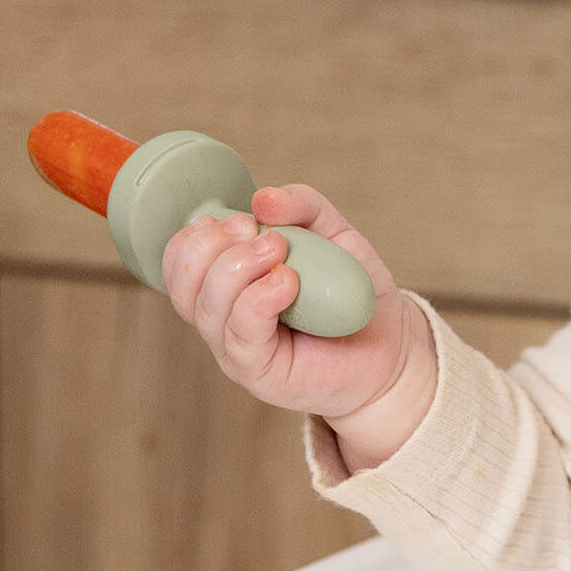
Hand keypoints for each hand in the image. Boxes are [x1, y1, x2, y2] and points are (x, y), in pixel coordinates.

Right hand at [161, 183, 435, 433]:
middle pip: (184, 282)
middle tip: (266, 236)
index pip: (179, 259)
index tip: (244, 220)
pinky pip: (240, 334)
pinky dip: (258, 299)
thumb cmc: (352, 293)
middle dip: (214, 246)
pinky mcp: (259, 372)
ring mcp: (237, 347)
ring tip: (281, 252)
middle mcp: (223, 318)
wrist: (391, 344)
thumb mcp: (333, 234)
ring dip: (238, 267)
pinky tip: (288, 282)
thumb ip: (302, 207)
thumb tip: (261, 199)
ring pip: (206, 307)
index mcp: (227, 284)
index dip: (198, 234)